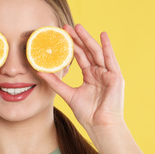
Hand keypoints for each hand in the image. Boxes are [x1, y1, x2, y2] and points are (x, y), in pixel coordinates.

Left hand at [38, 24, 124, 142]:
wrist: (100, 126)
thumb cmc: (87, 114)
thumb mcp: (68, 94)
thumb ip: (55, 82)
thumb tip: (39, 72)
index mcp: (90, 76)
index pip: (80, 57)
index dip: (71, 46)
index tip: (61, 35)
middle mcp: (99, 73)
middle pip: (87, 51)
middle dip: (77, 39)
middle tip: (66, 27)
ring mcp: (108, 74)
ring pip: (96, 52)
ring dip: (87, 39)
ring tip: (78, 27)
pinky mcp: (115, 77)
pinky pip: (110, 59)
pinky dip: (107, 47)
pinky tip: (102, 35)